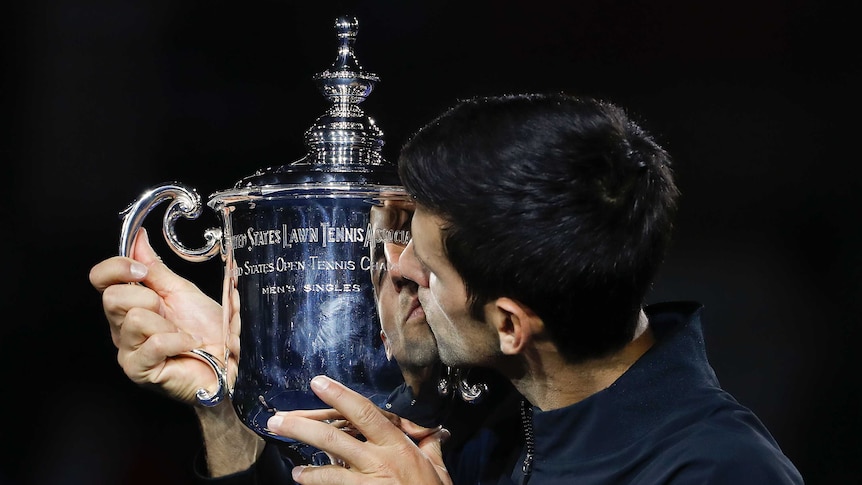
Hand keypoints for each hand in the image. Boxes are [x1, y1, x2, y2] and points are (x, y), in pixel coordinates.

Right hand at [89, 227, 231, 404]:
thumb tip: (138, 239)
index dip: (117, 268)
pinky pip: (152, 343)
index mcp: (130, 304)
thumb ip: (155, 268)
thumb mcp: (181, 291)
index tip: (142, 270)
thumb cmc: (207, 330)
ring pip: (134, 319)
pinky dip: (177, 340)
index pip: (100, 279)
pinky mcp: (140, 371)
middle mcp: (122, 327)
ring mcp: (128, 351)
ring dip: (167, 324)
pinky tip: (187, 345)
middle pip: (112, 298)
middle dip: (150, 299)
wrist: (228, 361)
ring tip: (181, 333)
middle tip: (169, 312)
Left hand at [266, 376, 452, 484]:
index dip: (340, 395)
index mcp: (396, 444)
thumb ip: (430, 445)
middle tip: (276, 419)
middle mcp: (379, 460)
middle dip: (302, 426)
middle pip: (334, 437)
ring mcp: (368, 481)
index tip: (318, 382)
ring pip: (329, 467)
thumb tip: (436, 432)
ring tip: (287, 457)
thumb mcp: (437, 466)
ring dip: (304, 462)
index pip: (364, 413)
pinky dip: (315, 480)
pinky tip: (301, 477)